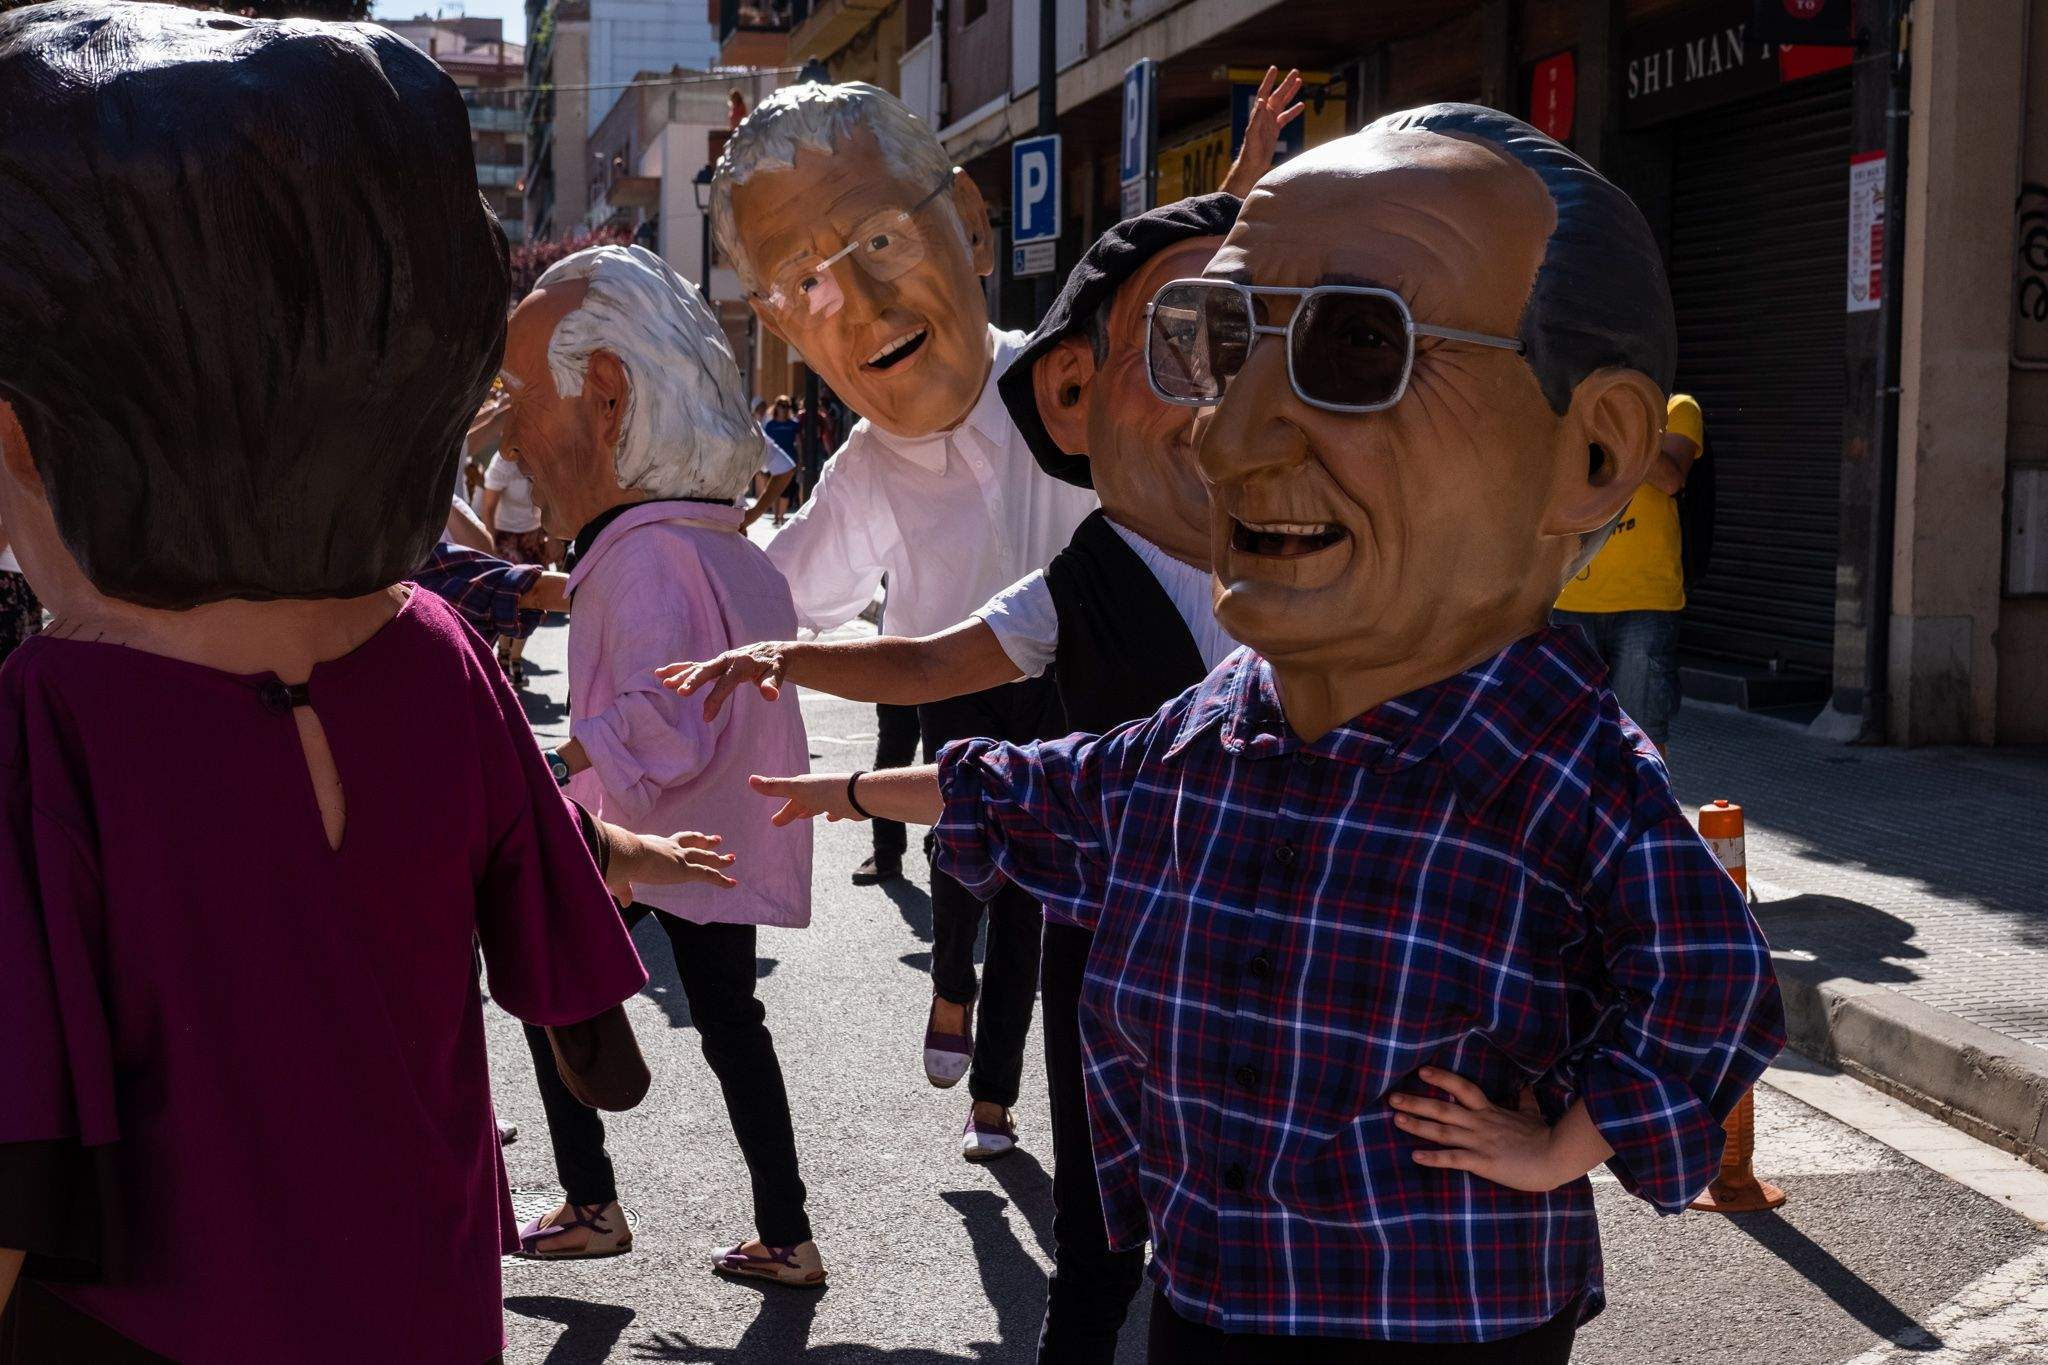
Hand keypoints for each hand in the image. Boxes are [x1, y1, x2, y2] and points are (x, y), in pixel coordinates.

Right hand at [606, 829, 735, 904]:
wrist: (625, 854)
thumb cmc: (619, 861)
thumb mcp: (622, 874)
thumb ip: (624, 889)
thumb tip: (625, 902)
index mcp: (656, 845)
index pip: (675, 842)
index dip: (686, 840)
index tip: (695, 838)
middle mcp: (671, 849)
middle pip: (694, 844)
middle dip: (707, 842)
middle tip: (718, 840)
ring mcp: (680, 859)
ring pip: (705, 858)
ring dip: (719, 859)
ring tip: (731, 859)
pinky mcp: (685, 870)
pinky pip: (708, 875)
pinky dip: (721, 879)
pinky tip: (732, 883)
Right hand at [657, 642, 791, 721]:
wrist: (770, 651)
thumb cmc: (775, 665)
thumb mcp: (778, 673)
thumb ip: (773, 684)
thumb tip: (771, 696)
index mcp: (742, 664)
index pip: (727, 682)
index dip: (716, 699)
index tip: (706, 717)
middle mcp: (727, 660)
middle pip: (707, 670)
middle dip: (693, 680)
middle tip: (678, 691)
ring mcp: (718, 661)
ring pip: (697, 667)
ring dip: (680, 674)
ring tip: (663, 682)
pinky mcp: (714, 664)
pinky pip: (693, 666)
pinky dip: (678, 669)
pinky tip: (660, 674)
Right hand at [749, 772, 865, 825]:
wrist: (858, 795)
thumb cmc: (825, 792)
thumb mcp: (797, 790)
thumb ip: (775, 787)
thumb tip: (750, 779)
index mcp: (804, 786)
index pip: (788, 796)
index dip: (780, 808)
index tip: (772, 819)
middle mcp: (817, 790)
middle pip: (800, 802)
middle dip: (791, 811)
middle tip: (778, 823)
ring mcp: (831, 798)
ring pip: (816, 804)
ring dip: (808, 809)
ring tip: (804, 816)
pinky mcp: (844, 806)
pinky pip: (835, 809)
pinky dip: (830, 813)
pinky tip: (831, 817)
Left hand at [1224, 67, 1305, 193]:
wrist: (1253, 165)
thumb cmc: (1250, 150)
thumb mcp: (1252, 133)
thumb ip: (1256, 117)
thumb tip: (1261, 100)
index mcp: (1259, 113)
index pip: (1264, 92)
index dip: (1269, 80)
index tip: (1274, 68)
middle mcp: (1264, 115)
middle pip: (1277, 94)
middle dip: (1286, 83)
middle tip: (1296, 71)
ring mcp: (1270, 121)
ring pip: (1283, 103)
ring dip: (1291, 92)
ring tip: (1300, 81)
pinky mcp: (1274, 130)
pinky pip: (1285, 117)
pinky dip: (1293, 111)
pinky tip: (1301, 105)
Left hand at [1389, 1066, 1575, 1192]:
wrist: (1556, 1157)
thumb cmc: (1544, 1137)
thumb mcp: (1532, 1113)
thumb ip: (1524, 1099)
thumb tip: (1526, 1084)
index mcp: (1491, 1111)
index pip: (1463, 1088)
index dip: (1442, 1078)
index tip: (1422, 1071)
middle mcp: (1480, 1123)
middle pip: (1443, 1108)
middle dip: (1417, 1102)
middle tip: (1392, 1097)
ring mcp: (1480, 1142)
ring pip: (1443, 1131)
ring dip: (1418, 1125)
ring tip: (1396, 1119)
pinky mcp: (1483, 1162)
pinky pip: (1454, 1159)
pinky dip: (1434, 1158)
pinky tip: (1415, 1155)